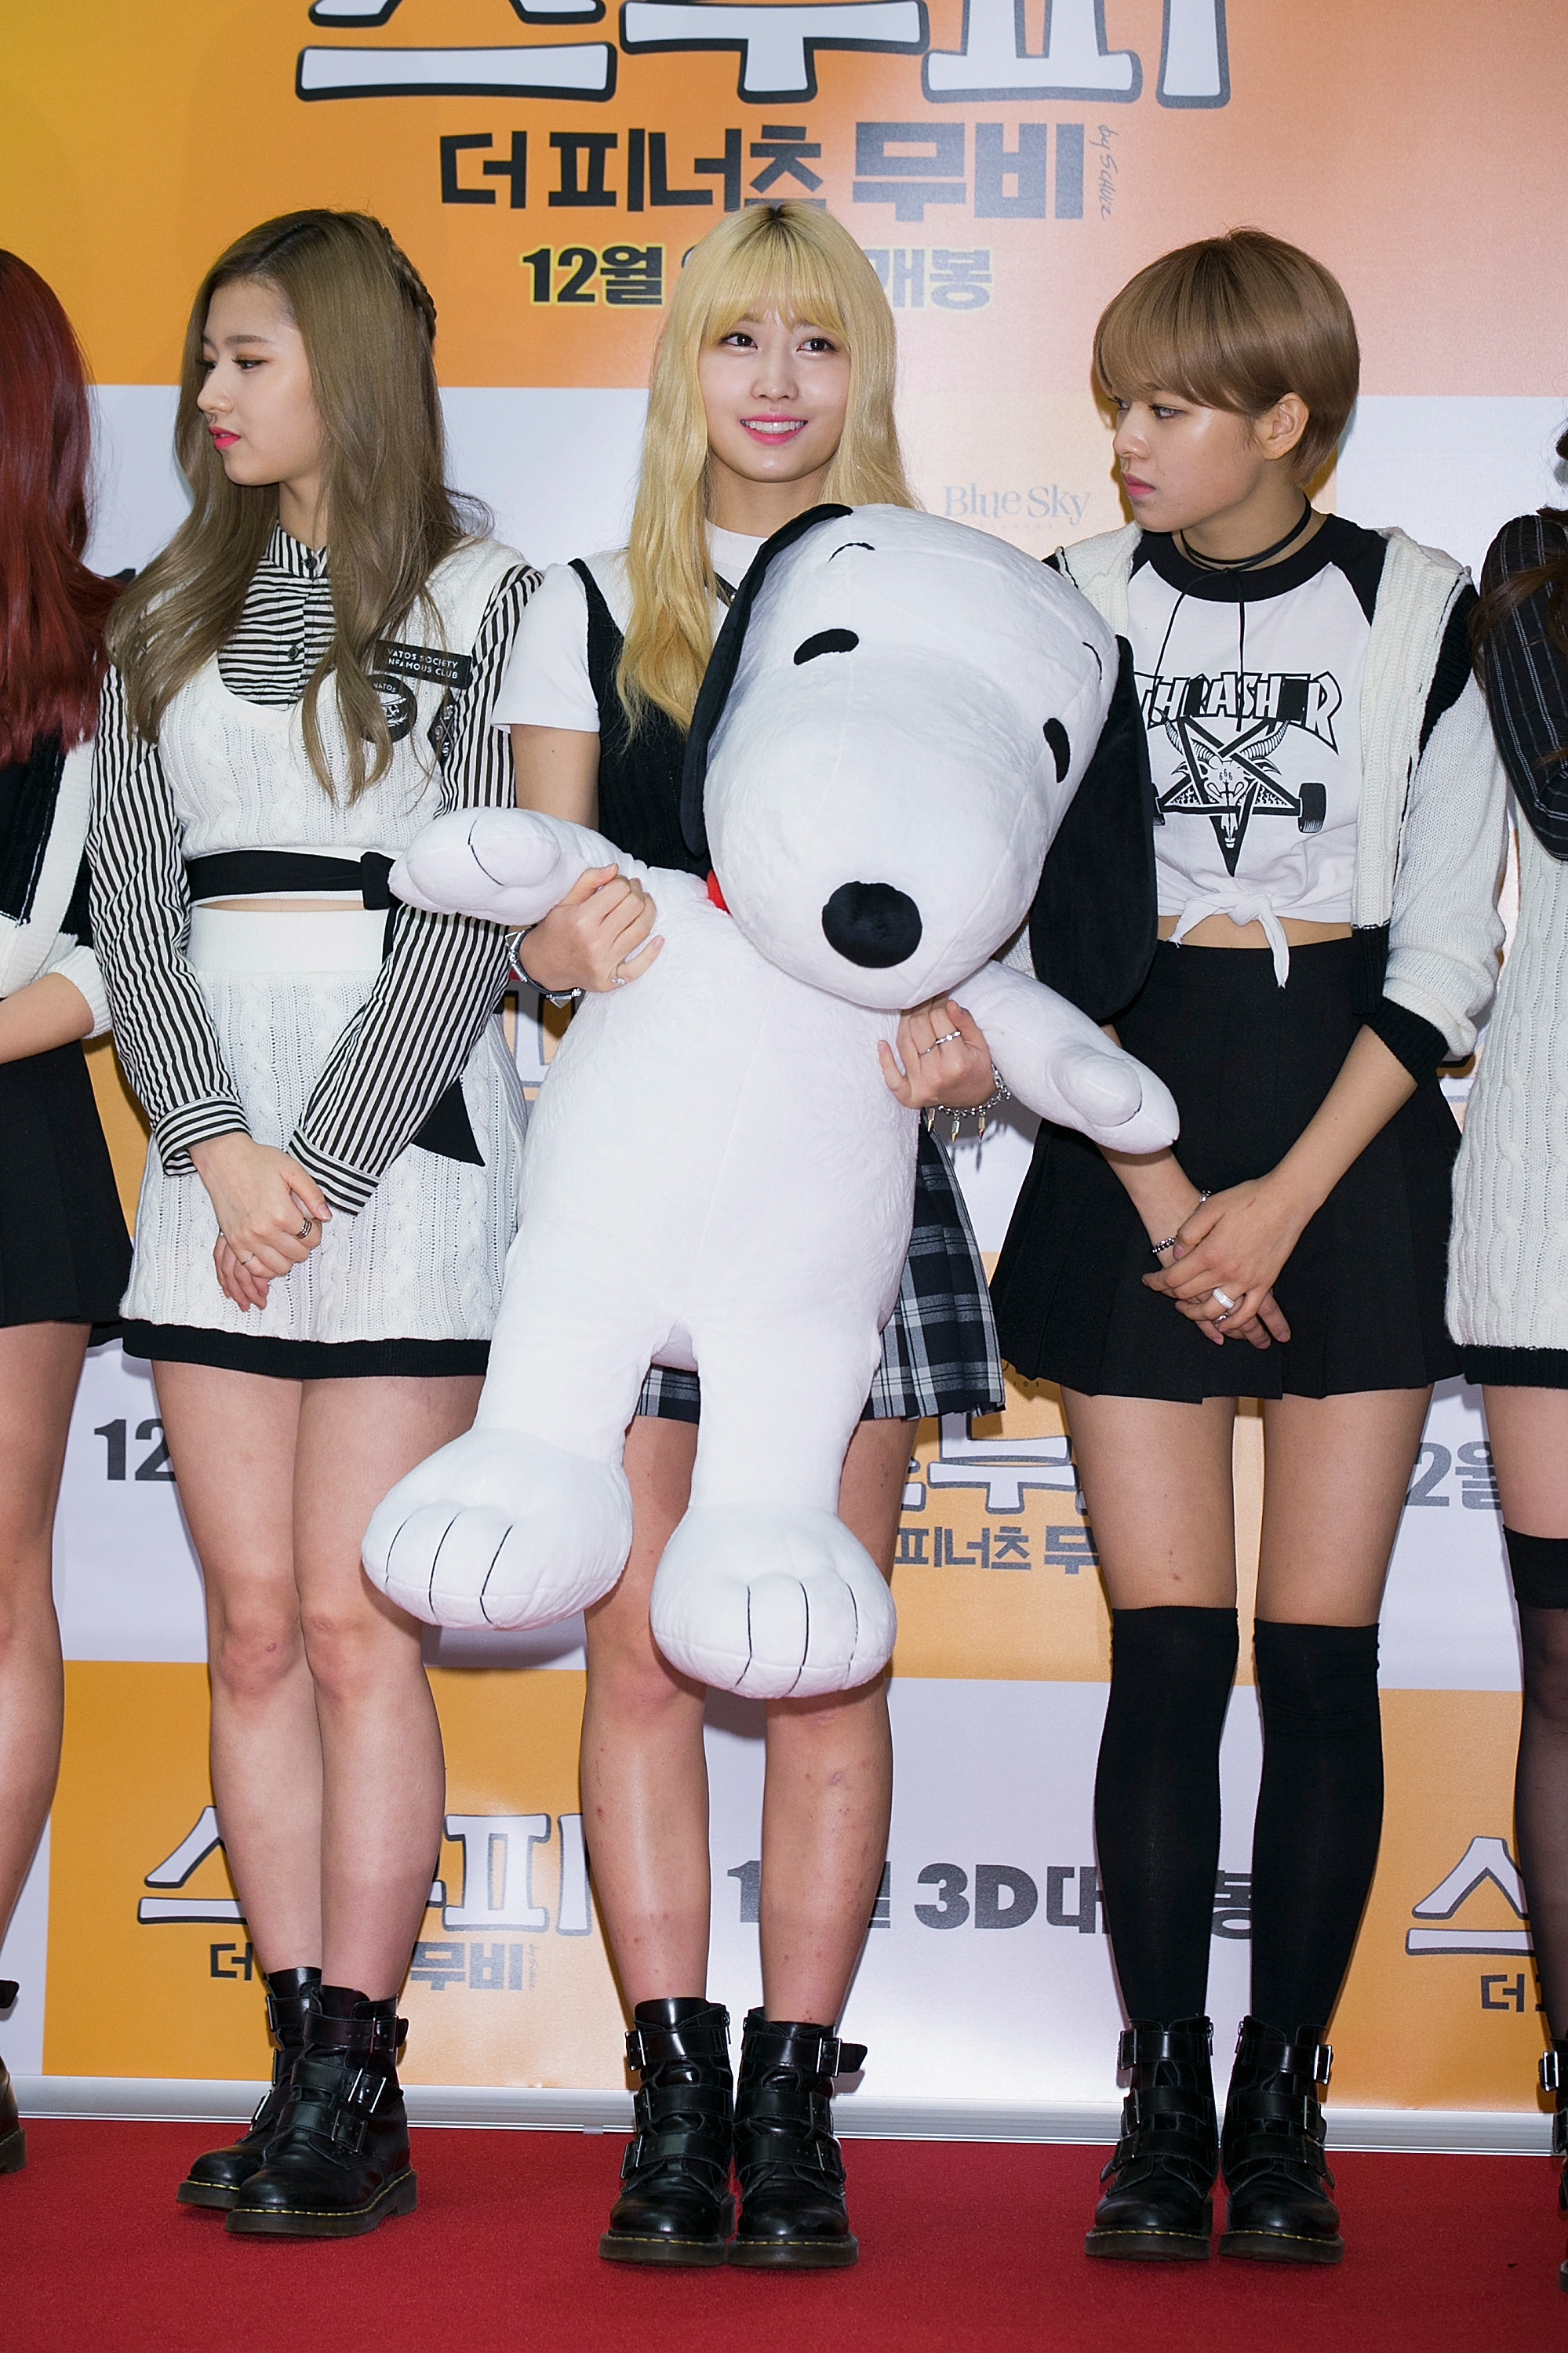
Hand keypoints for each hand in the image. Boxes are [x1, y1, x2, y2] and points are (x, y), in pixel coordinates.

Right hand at [190, 1133, 330, 1311]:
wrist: (224, 1160)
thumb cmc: (257, 1162)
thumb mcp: (292, 1170)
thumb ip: (313, 1195)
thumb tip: (326, 1217)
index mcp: (281, 1213)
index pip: (312, 1238)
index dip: (316, 1230)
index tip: (309, 1220)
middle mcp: (264, 1231)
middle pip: (298, 1255)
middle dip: (304, 1243)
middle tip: (298, 1228)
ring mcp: (247, 1239)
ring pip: (279, 1267)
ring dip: (288, 1256)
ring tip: (286, 1240)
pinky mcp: (234, 1242)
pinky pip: (255, 1269)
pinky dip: (267, 1266)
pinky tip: (272, 1253)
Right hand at [515, 864, 661, 993]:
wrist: (544, 964)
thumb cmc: (556, 930)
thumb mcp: (566, 901)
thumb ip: (589, 880)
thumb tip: (615, 868)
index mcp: (582, 919)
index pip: (619, 890)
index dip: (623, 881)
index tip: (619, 883)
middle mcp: (595, 941)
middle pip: (634, 907)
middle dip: (637, 893)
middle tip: (633, 891)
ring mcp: (604, 962)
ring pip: (642, 930)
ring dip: (649, 912)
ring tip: (643, 905)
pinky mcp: (610, 979)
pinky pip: (639, 966)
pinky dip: (652, 952)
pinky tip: (658, 939)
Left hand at [879, 998, 995, 1109]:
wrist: (974, 1097)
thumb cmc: (976, 1067)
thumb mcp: (980, 1043)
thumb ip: (965, 1022)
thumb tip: (949, 1004)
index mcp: (957, 1061)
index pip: (939, 1019)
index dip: (939, 1003)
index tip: (941, 998)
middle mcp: (936, 1074)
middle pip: (918, 1027)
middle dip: (923, 1008)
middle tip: (928, 1002)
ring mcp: (921, 1085)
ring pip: (903, 1043)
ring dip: (905, 1023)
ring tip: (913, 1013)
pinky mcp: (910, 1096)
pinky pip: (892, 1079)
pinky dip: (885, 1061)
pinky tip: (882, 1044)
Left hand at [1143, 1176, 1304, 1344]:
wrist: (1286, 1200)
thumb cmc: (1247, 1198)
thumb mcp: (1209, 1207)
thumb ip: (1188, 1233)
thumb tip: (1176, 1255)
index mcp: (1209, 1253)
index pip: (1173, 1278)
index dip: (1156, 1282)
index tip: (1147, 1281)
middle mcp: (1226, 1272)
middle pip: (1189, 1295)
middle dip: (1171, 1296)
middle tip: (1164, 1292)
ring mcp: (1247, 1280)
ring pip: (1215, 1310)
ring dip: (1196, 1315)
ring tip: (1186, 1310)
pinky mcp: (1265, 1283)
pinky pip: (1247, 1312)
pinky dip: (1233, 1323)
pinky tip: (1223, 1326)